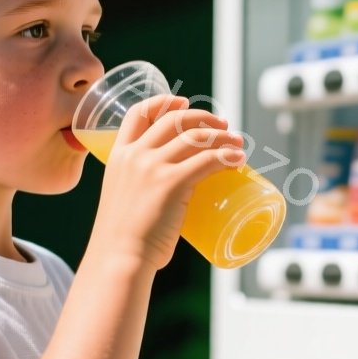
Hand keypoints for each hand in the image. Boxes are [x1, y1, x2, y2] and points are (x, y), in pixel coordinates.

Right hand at [86, 95, 245, 271]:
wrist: (119, 258)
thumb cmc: (122, 239)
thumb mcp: (123, 198)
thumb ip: (140, 188)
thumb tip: (167, 195)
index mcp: (118, 155)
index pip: (139, 113)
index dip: (164, 101)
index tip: (182, 100)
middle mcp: (135, 155)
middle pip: (175, 120)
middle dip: (204, 118)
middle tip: (223, 127)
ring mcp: (152, 168)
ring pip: (196, 138)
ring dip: (223, 137)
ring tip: (238, 145)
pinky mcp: (172, 184)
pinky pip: (207, 161)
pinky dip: (227, 157)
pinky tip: (238, 160)